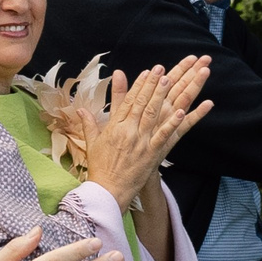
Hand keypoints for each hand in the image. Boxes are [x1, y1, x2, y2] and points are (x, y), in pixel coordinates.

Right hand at [87, 56, 213, 206]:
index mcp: (114, 127)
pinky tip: (181, 111)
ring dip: (161, 96)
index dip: (138, 85)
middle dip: (152, 84)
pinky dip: (172, 123)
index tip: (147, 72)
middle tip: (162, 69)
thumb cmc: (100, 168)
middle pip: (141, 103)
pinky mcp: (151, 154)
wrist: (107, 191)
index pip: (127, 101)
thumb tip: (80, 108)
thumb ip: (89, 123)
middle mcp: (127, 131)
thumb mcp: (91, 143)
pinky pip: (163, 136)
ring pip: (152, 114)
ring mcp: (140, 142)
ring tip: (170, 80)